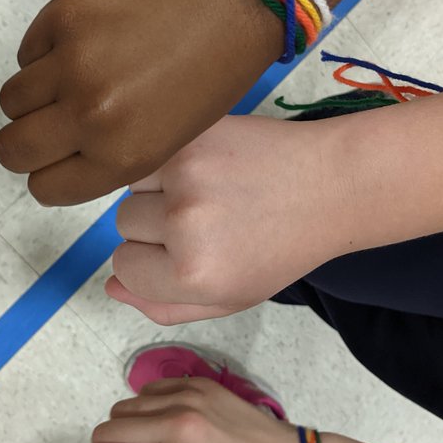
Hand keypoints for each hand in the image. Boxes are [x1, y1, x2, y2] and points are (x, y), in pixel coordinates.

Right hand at [0, 0, 283, 205]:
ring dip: (33, 96)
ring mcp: (71, 62)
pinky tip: (86, 43)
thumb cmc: (211, 74)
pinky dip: (45, 53)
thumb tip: (57, 158)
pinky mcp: (62, 14)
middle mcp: (89, 114)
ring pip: (10, 100)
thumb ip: (108, 157)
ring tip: (71, 79)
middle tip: (48, 123)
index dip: (48, 173)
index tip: (60, 156)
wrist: (232, 1)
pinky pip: (27, 51)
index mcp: (121, 156)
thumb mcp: (168, 142)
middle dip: (25, 143)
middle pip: (11, 149)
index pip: (42, 186)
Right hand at [106, 115, 349, 324]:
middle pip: (125, 226)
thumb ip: (166, 305)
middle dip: (155, 225)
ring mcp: (186, 174)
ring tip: (210, 191)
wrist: (331, 184)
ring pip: (134, 187)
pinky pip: (152, 154)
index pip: (123, 268)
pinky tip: (209, 167)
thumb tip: (111, 288)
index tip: (188, 252)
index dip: (153, 262)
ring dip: (159, 190)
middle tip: (208, 220)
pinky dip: (170, 160)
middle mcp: (184, 225)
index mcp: (193, 276)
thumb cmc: (282, 247)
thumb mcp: (231, 296)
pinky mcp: (192, 137)